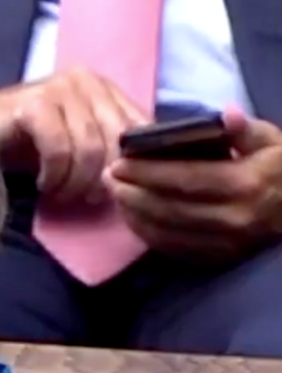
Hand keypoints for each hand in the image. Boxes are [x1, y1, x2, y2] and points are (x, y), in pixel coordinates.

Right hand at [0, 68, 148, 205]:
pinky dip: (54, 174)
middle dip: (102, 179)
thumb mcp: (75, 143)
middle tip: (83, 198)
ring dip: (75, 182)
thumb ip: (106, 146)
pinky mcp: (34, 104)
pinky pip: (60, 149)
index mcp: (102, 86)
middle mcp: (85, 79)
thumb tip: (140, 171)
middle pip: (116, 141)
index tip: (112, 191)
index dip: (132, 165)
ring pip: (89, 148)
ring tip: (58, 193)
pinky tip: (43, 183)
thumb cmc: (24, 144)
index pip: (141, 127)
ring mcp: (59, 88)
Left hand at [105, 109, 281, 262]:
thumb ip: (244, 129)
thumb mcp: (271, 141)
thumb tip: (226, 113)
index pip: (185, 178)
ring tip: (115, 194)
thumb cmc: (281, 168)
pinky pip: (173, 249)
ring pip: (165, 232)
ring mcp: (225, 244)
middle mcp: (233, 218)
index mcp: (245, 184)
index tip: (119, 163)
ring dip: (133, 214)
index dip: (147, 173)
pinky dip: (147, 234)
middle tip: (107, 178)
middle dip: (131, 193)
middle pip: (167, 208)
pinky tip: (132, 217)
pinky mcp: (218, 259)